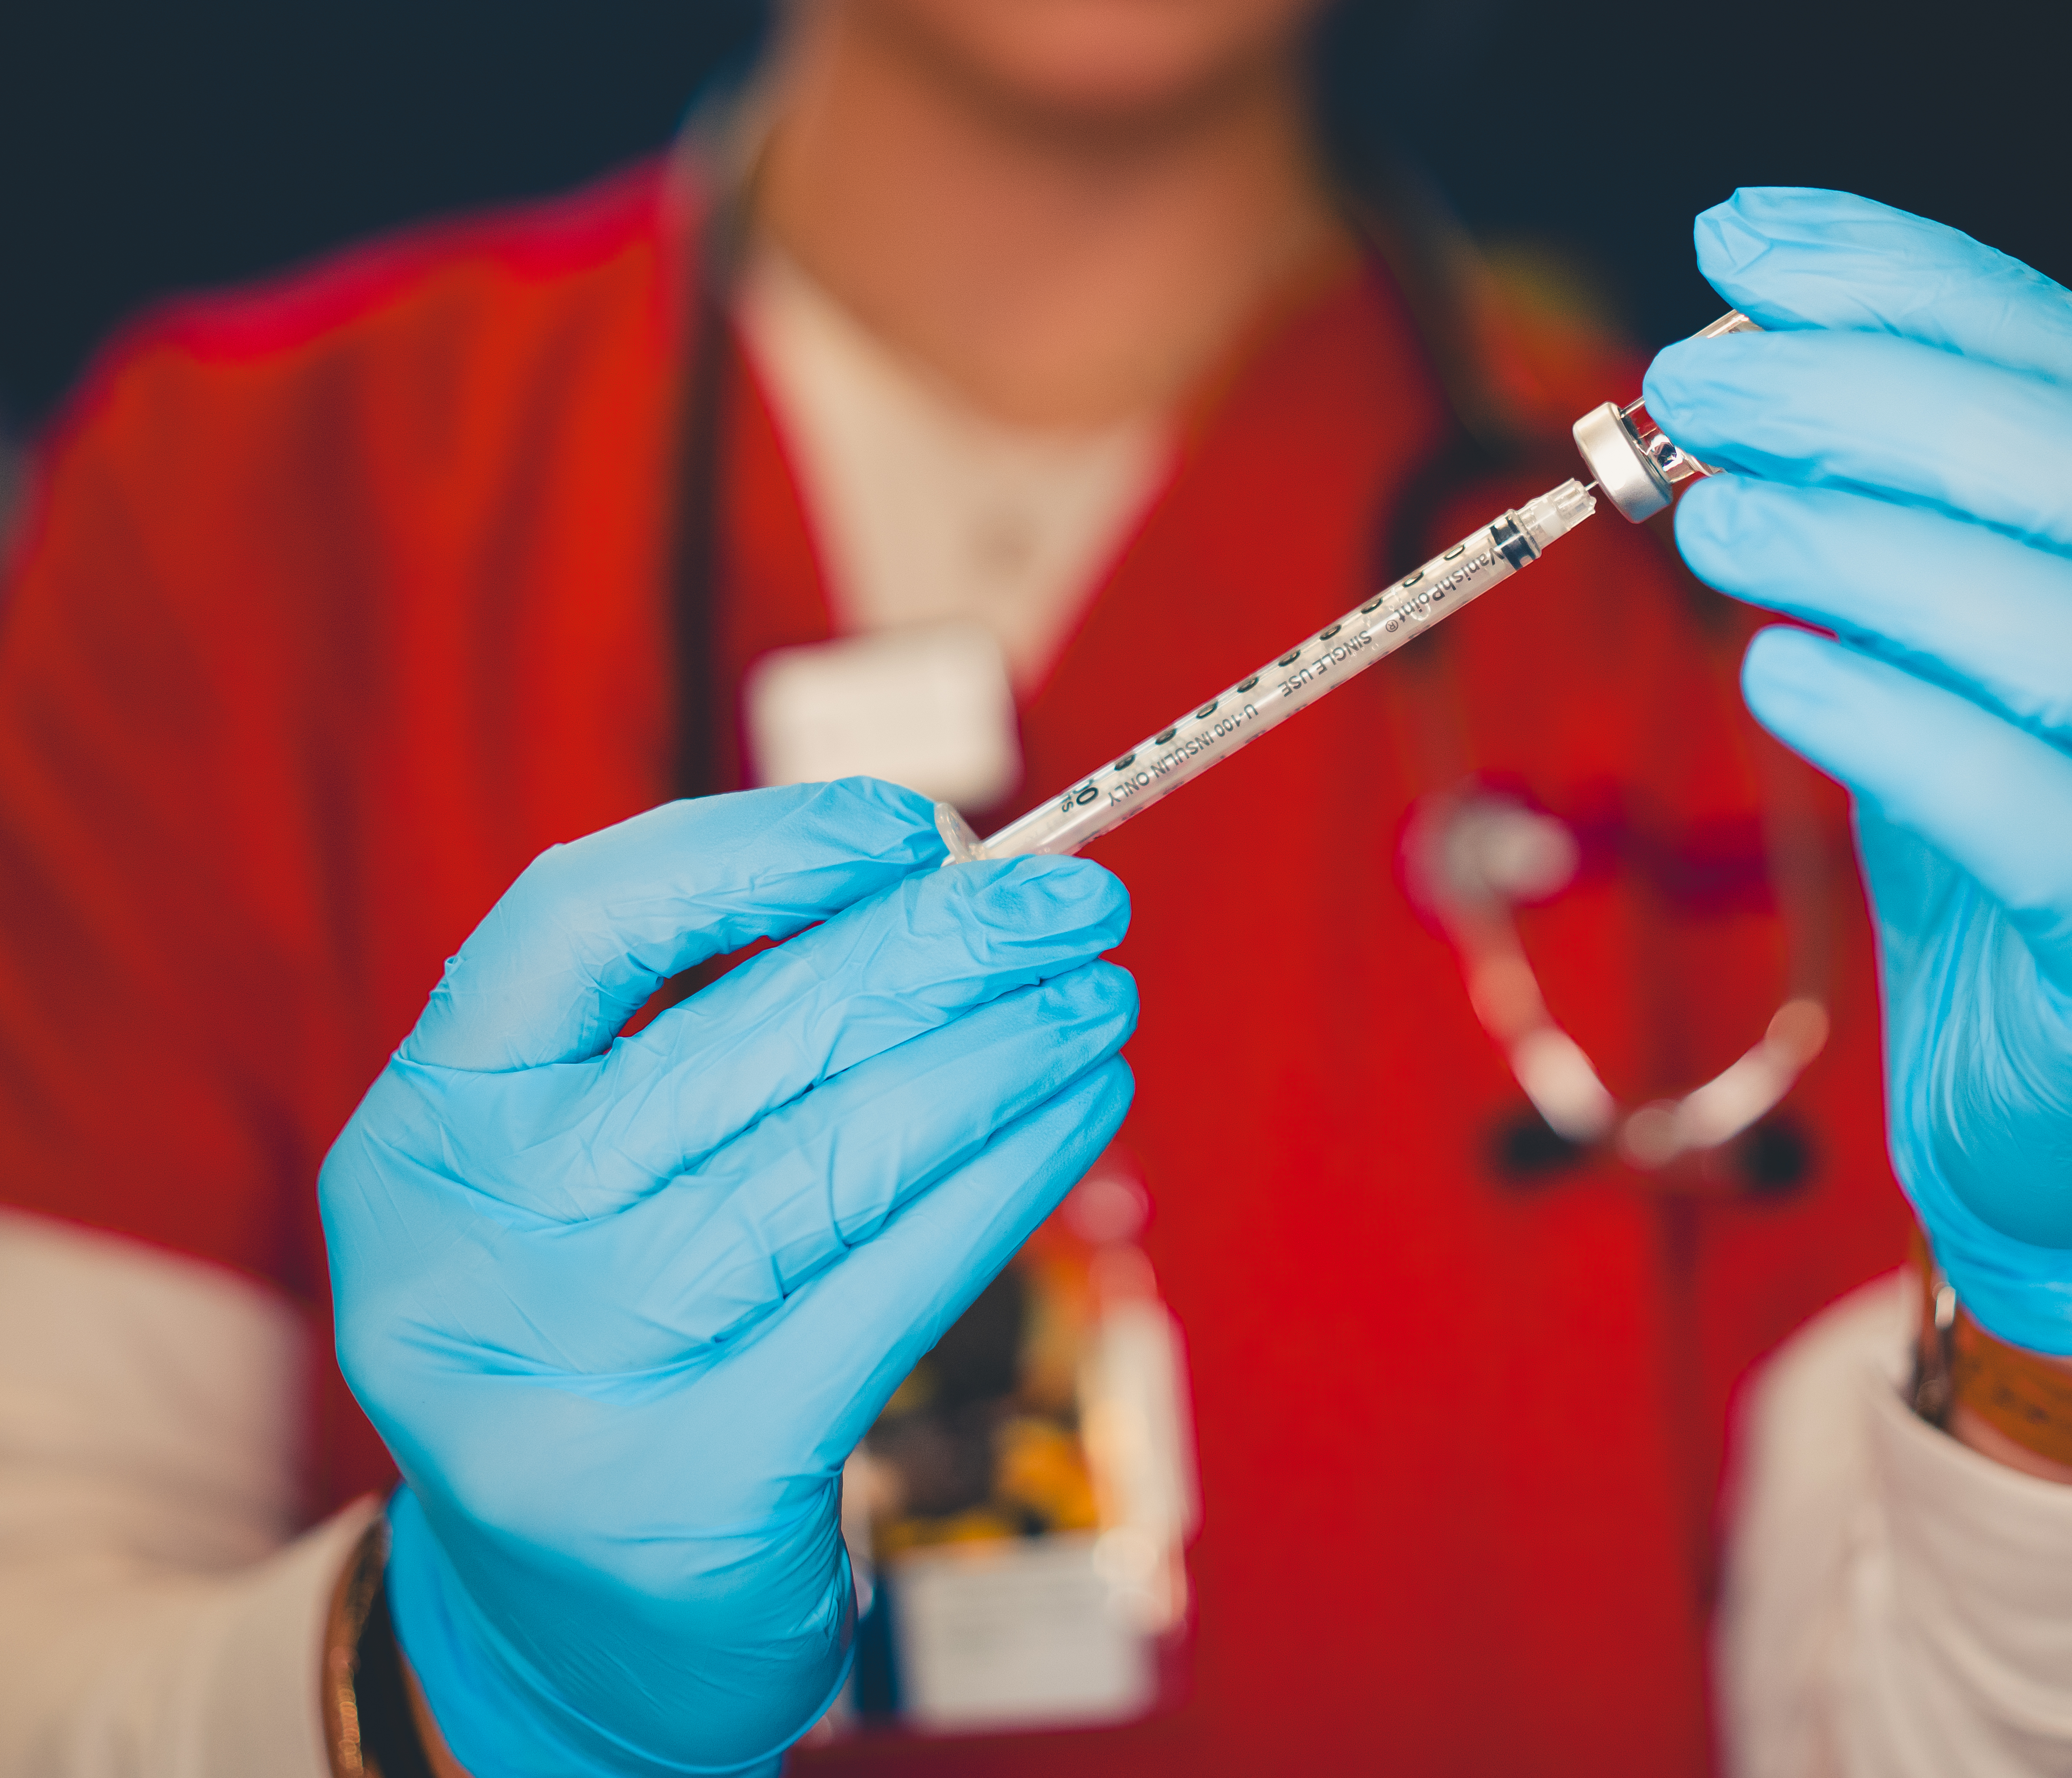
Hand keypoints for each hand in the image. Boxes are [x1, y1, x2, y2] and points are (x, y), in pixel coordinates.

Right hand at [322, 780, 1136, 1775]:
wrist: (571, 1620)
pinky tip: (1080, 1113)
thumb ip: (706, 1028)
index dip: (753, 852)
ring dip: (999, 1058)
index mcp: (421, 1130)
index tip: (913, 826)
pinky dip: (1005, 1181)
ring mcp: (563, 1374)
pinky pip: (888, 1287)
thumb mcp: (596, 1174)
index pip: (574, 922)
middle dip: (940, 948)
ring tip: (1101, 1002)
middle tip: (1078, 901)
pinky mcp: (687, 1484)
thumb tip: (936, 878)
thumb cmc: (617, 1333)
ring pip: (832, 1158)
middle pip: (739, 1039)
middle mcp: (463, 1247)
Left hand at [1647, 189, 2071, 1353]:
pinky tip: (1779, 676)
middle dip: (1874, 404)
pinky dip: (1901, 730)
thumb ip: (1891, 520)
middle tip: (1692, 391)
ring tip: (1711, 524)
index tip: (1741, 247)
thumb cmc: (2010, 848)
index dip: (1911, 286)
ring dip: (1872, 554)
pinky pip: (2049, 819)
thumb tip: (1747, 372)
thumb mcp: (1948, 652)